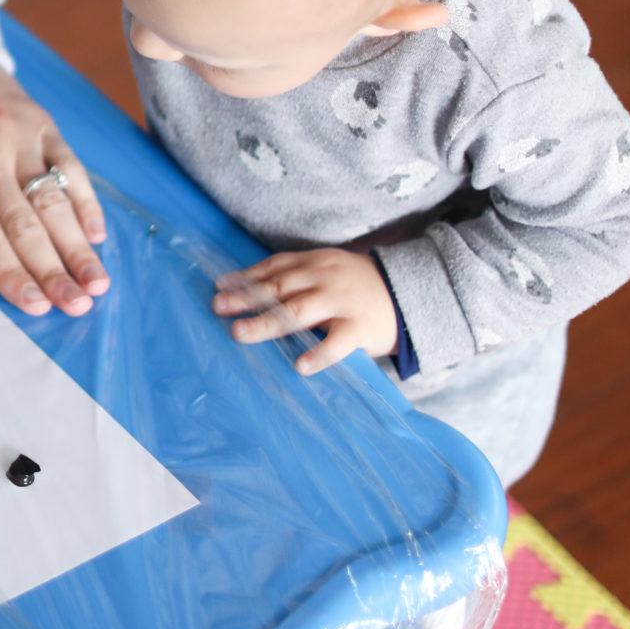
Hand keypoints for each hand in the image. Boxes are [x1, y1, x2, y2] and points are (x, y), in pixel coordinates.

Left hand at [0, 55, 108, 316]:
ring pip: (51, 202)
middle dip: (53, 272)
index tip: (36, 306)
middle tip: (78, 306)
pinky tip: (97, 233)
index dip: (11, 274)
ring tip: (96, 283)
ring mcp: (17, 142)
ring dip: (76, 246)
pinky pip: (68, 163)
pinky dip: (85, 198)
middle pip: (25, 228)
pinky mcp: (39, 121)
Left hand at [212, 248, 397, 374]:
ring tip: (240, 333)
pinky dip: (318, 354)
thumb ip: (296, 278)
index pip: (274, 268)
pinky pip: (337, 343)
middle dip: (246, 298)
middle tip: (219, 307)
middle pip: (279, 288)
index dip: (246, 277)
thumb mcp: (327, 272)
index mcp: (315, 262)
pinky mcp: (360, 328)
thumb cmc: (357, 287)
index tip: (219, 286)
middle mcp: (325, 278)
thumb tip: (246, 290)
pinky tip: (299, 366)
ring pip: (299, 312)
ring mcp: (342, 303)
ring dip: (267, 322)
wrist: (410, 294)